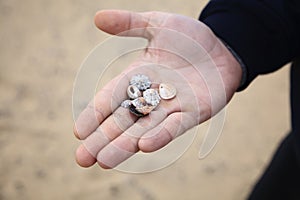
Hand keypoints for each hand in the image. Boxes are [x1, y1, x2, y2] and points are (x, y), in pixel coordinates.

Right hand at [74, 10, 241, 168]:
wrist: (222, 46)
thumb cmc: (189, 37)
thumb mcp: (158, 24)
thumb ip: (129, 23)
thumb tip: (97, 17)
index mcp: (137, 76)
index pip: (110, 98)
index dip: (94, 114)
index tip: (78, 132)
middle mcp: (150, 96)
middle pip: (122, 120)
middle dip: (102, 139)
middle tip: (82, 159)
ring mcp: (171, 107)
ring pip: (143, 129)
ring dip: (124, 146)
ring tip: (104, 160)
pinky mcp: (193, 112)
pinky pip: (175, 126)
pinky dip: (160, 135)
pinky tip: (143, 146)